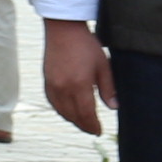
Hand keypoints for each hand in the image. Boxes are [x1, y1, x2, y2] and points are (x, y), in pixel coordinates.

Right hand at [42, 19, 113, 135]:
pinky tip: (69, 111)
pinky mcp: (46, 81)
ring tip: (83, 122)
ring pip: (62, 112)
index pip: (87, 114)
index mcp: (80, 85)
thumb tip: (114, 107)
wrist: (63, 30)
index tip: (99, 131)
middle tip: (93, 130)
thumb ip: (108, 88)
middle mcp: (64, 88)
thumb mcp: (103, 65)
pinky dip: (62, 110)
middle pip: (74, 116)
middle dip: (84, 126)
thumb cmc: (86, 45)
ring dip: (73, 120)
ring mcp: (53, 86)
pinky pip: (53, 103)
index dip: (93, 126)